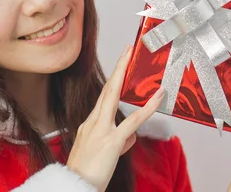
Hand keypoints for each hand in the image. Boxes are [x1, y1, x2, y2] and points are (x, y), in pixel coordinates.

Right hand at [66, 45, 165, 191]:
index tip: (120, 65)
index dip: (113, 79)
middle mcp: (93, 123)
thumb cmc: (86, 174)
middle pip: (107, 89)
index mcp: (89, 124)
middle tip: (127, 51)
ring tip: (135, 61)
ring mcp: (101, 130)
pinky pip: (132, 121)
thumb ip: (118, 141)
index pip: (103, 96)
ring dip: (125, 76)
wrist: (72, 187)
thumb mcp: (102, 153)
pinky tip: (158, 97)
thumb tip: (131, 137)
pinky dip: (147, 107)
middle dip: (118, 68)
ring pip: (114, 97)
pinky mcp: (111, 141)